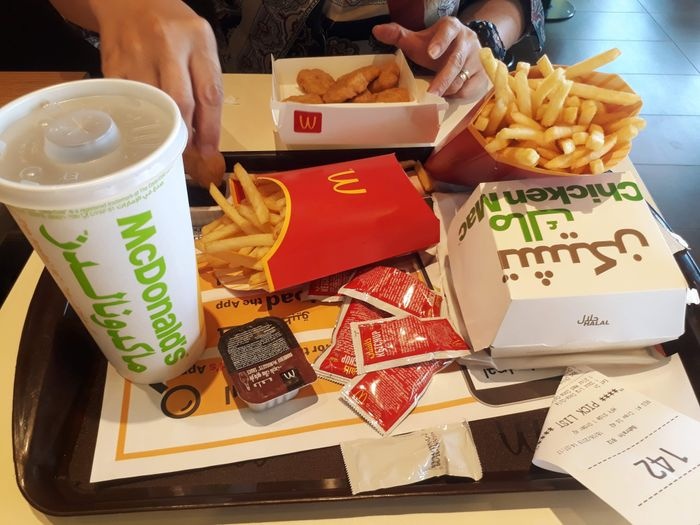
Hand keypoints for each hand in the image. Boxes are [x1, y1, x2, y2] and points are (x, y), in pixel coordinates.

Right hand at [91, 0, 224, 185]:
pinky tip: (143, 125)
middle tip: (188, 154)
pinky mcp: (113, 63)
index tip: (210, 152)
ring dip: (162, 129)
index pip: (209, 93)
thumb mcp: (200, 44)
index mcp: (197, 40)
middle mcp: (168, 44)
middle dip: (186, 134)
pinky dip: (137, 117)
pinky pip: (127, 100)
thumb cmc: (172, 27)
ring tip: (168, 142)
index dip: (211, 129)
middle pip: (180, 102)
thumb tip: (205, 134)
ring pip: (152, 104)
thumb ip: (205, 82)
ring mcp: (137, 53)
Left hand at [372, 17, 488, 100]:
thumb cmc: (436, 46)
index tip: (430, 54)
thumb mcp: (418, 41)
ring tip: (435, 96)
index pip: (448, 31)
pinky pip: (469, 89)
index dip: (440, 42)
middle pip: (456, 61)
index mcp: (452, 28)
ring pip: (462, 78)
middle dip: (443, 79)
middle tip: (431, 93)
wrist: (466, 48)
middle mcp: (468, 41)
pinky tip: (447, 96)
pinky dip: (456, 95)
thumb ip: (398, 35)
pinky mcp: (483, 74)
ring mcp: (478, 58)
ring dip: (447, 90)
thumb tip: (376, 30)